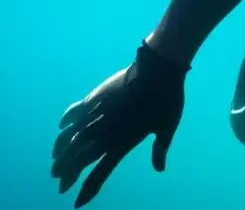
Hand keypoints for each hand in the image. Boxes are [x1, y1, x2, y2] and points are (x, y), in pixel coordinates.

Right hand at [51, 42, 186, 207]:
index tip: (76, 202)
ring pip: (71, 138)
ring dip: (61, 152)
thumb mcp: (167, 127)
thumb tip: (160, 169)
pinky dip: (66, 121)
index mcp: (123, 142)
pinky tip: (61, 128)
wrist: (159, 69)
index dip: (87, 189)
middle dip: (67, 173)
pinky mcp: (96, 97)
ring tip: (55, 162)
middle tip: (60, 183)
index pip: (100, 173)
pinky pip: (75, 112)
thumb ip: (159, 149)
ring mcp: (98, 114)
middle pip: (78, 159)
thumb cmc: (168, 99)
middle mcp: (105, 132)